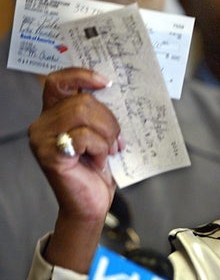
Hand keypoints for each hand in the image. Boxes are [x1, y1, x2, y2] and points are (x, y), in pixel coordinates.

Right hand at [28, 67, 120, 271]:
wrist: (91, 203)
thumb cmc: (96, 168)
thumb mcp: (99, 133)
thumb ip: (97, 112)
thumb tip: (112, 90)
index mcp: (54, 114)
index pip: (58, 81)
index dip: (81, 75)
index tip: (105, 82)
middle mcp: (42, 124)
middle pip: (83, 100)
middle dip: (109, 119)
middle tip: (116, 139)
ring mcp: (43, 139)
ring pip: (85, 114)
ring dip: (107, 133)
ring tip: (108, 150)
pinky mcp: (50, 155)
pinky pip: (85, 136)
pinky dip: (100, 147)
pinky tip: (98, 160)